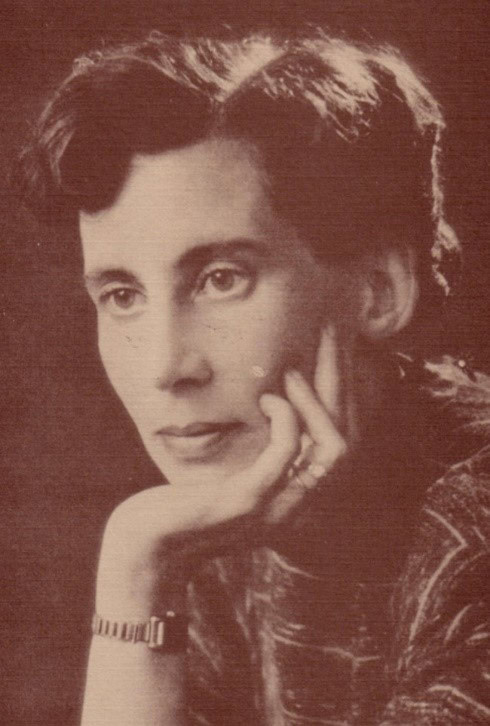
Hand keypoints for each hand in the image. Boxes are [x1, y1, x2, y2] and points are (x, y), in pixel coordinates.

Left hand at [96, 326, 346, 614]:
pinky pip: (286, 452)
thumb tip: (275, 408)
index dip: (342, 401)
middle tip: (322, 345)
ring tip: (290, 373)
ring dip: (314, 402)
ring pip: (331, 449)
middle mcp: (300, 510)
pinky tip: (268, 399)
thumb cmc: (187, 506)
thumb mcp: (236, 479)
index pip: (341, 447)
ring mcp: (278, 509)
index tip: (330, 358)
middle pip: (345, 444)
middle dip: (338, 388)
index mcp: (298, 502)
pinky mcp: (249, 501)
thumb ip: (263, 459)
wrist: (149, 544)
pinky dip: (285, 419)